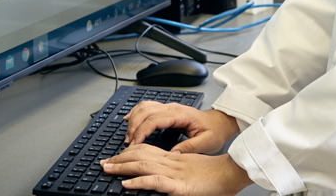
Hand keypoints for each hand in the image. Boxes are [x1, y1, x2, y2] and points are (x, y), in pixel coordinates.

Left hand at [103, 144, 251, 195]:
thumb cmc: (216, 175)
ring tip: (107, 169)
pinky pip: (155, 182)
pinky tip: (127, 184)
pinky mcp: (179, 186)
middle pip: (140, 155)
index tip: (115, 157)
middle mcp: (171, 162)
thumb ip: (177, 171)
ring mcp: (175, 173)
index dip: (128, 151)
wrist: (233, 173)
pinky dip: (139, 182)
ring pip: (143, 165)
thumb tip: (161, 177)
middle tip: (103, 163)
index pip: (146, 150)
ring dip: (122, 167)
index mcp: (175, 158)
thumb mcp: (193, 170)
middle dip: (119, 159)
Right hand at [125, 102, 238, 152]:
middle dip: (133, 126)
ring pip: (144, 106)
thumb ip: (190, 147)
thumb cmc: (215, 131)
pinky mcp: (167, 110)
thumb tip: (173, 154)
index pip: (155, 119)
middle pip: (145, 111)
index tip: (134, 143)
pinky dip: (136, 113)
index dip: (142, 131)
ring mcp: (169, 107)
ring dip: (133, 119)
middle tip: (128, 143)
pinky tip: (130, 120)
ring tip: (128, 136)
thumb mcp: (207, 142)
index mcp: (181, 115)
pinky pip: (148, 107)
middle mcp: (173, 108)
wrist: (221, 122)